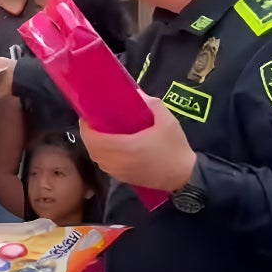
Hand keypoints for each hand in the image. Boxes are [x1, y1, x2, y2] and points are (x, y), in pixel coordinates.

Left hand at [79, 93, 196, 192]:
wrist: (185, 176)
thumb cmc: (175, 147)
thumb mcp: (167, 120)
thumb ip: (151, 104)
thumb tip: (136, 93)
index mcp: (125, 147)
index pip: (94, 139)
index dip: (86, 128)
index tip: (87, 116)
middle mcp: (118, 162)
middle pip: (92, 149)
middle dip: (88, 135)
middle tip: (93, 122)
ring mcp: (120, 172)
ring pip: (98, 159)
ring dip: (94, 146)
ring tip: (100, 132)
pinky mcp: (124, 179)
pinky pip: (105, 166)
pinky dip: (102, 156)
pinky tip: (110, 147)